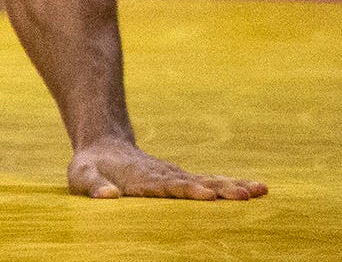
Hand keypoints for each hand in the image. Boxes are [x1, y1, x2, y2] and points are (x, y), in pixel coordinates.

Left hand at [67, 139, 264, 200]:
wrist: (103, 146)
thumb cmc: (90, 168)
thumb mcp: (81, 176)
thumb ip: (93, 185)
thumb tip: (109, 196)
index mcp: (141, 179)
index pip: (167, 186)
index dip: (186, 191)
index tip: (207, 196)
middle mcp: (164, 176)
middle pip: (195, 183)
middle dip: (221, 190)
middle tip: (245, 196)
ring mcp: (175, 176)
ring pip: (208, 181)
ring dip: (233, 187)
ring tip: (260, 191)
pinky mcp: (182, 180)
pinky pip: (211, 182)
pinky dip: (232, 186)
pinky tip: (256, 190)